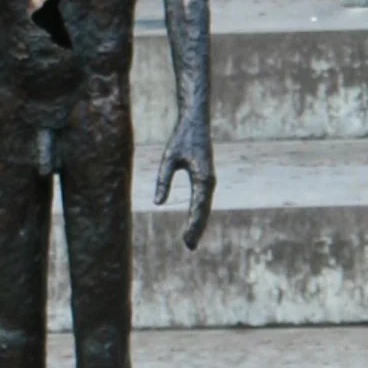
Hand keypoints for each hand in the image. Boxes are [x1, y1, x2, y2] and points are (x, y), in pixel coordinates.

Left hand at [154, 124, 213, 250]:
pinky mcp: (206, 177)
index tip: (187, 241)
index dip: (193, 225)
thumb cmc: (181, 137)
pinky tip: (195, 221)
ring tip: (191, 240)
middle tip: (189, 247)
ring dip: (199, 223)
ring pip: (205, 206)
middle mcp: (209, 181)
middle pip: (204, 211)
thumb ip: (163, 180)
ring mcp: (209, 179)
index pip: (198, 207)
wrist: (195, 120)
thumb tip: (158, 203)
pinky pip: (203, 199)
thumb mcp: (168, 158)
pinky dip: (199, 212)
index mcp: (202, 178)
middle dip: (197, 229)